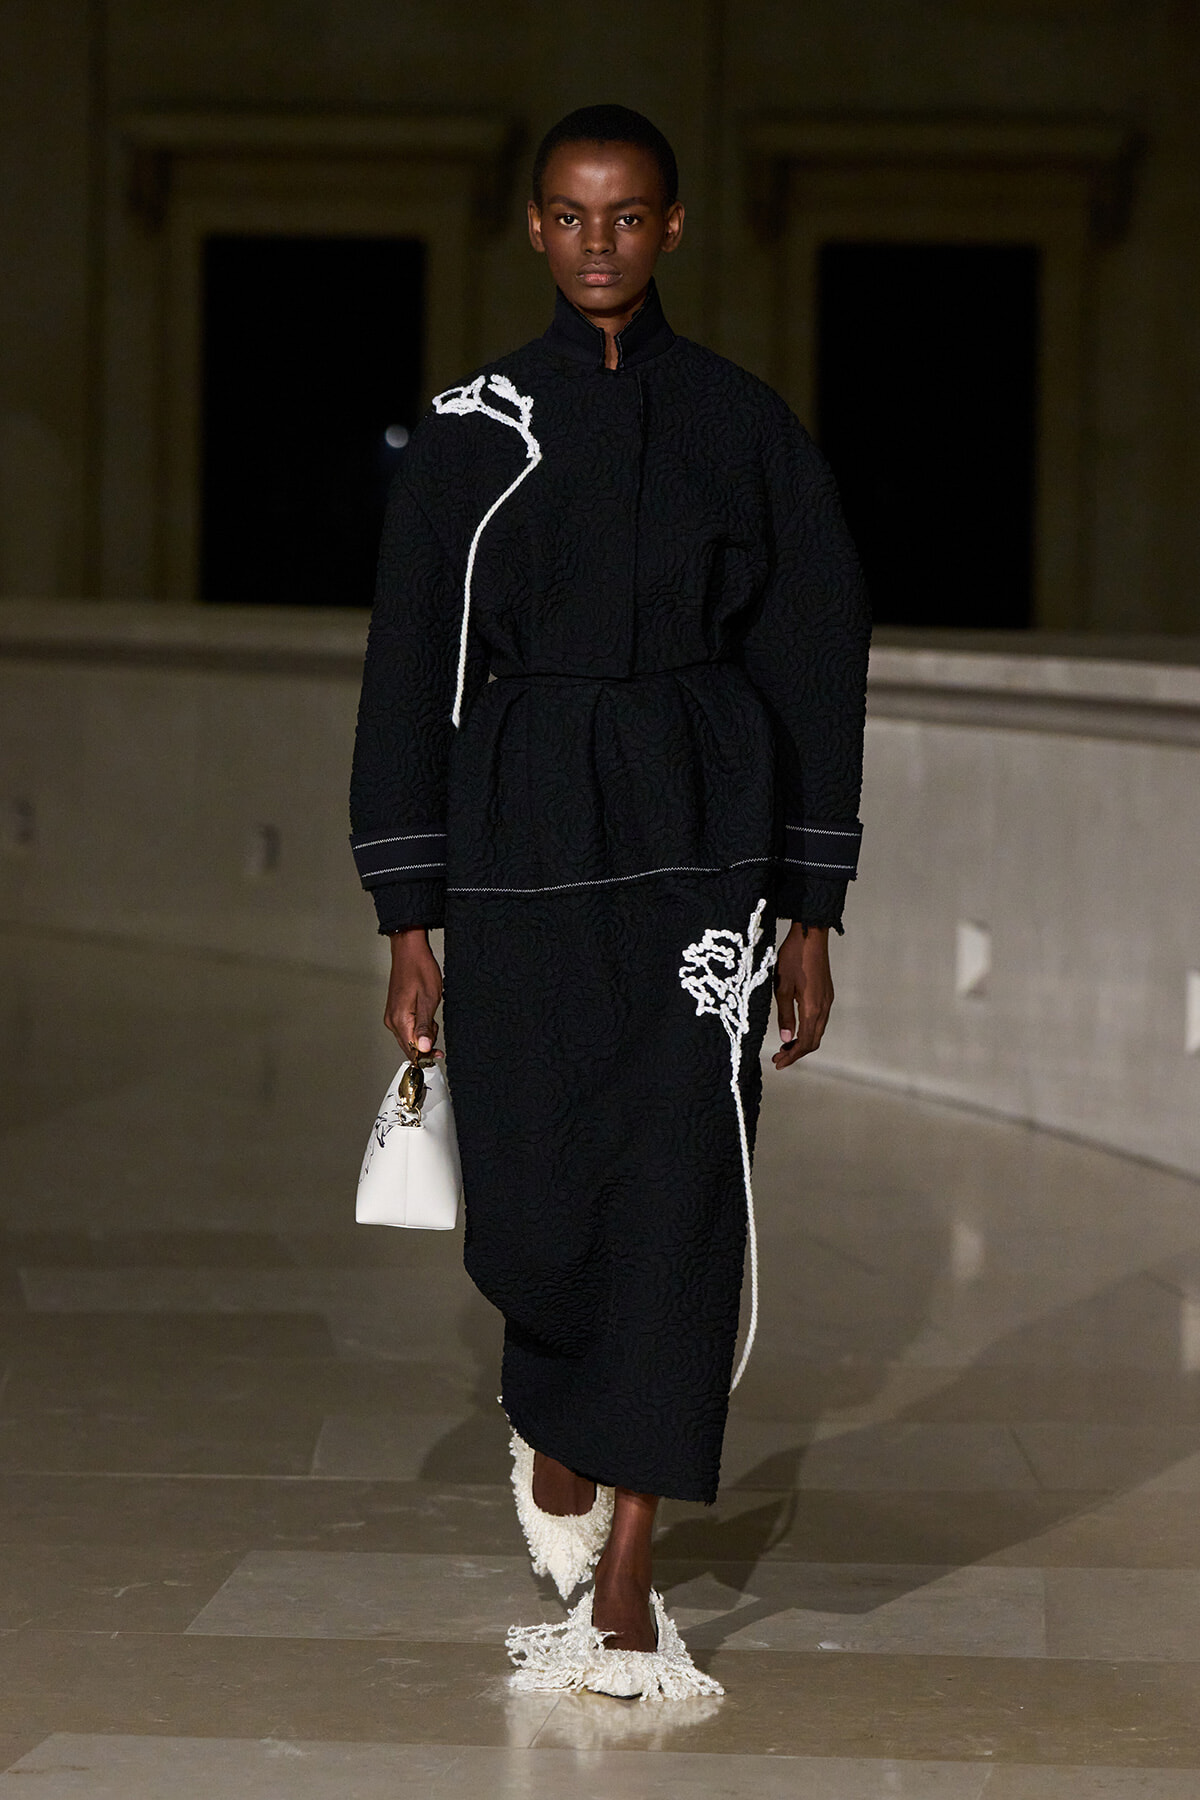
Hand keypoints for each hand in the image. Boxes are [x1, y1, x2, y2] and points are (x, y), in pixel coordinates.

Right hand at [384, 928, 441, 1055]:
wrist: (410, 951)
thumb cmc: (420, 969)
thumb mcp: (429, 1000)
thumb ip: (425, 1027)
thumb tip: (423, 1048)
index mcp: (400, 1020)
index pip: (411, 1050)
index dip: (427, 1054)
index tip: (439, 1053)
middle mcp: (392, 1020)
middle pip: (409, 1046)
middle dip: (425, 1043)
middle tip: (436, 1025)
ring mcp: (392, 1016)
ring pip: (409, 1037)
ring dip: (423, 1033)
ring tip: (431, 1014)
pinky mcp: (395, 1011)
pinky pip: (407, 1027)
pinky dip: (419, 1025)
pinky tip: (425, 1012)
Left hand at [771, 924, 832, 1068]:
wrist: (810, 935)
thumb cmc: (793, 958)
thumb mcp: (782, 987)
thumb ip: (784, 1014)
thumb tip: (786, 1039)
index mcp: (813, 1008)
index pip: (806, 1042)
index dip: (792, 1056)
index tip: (778, 1063)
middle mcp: (824, 1007)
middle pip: (814, 1040)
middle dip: (796, 1053)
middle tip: (778, 1058)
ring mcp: (827, 1000)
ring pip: (817, 1031)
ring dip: (802, 1041)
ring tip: (784, 1046)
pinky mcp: (826, 993)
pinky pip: (819, 1020)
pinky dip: (808, 1030)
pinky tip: (795, 1028)